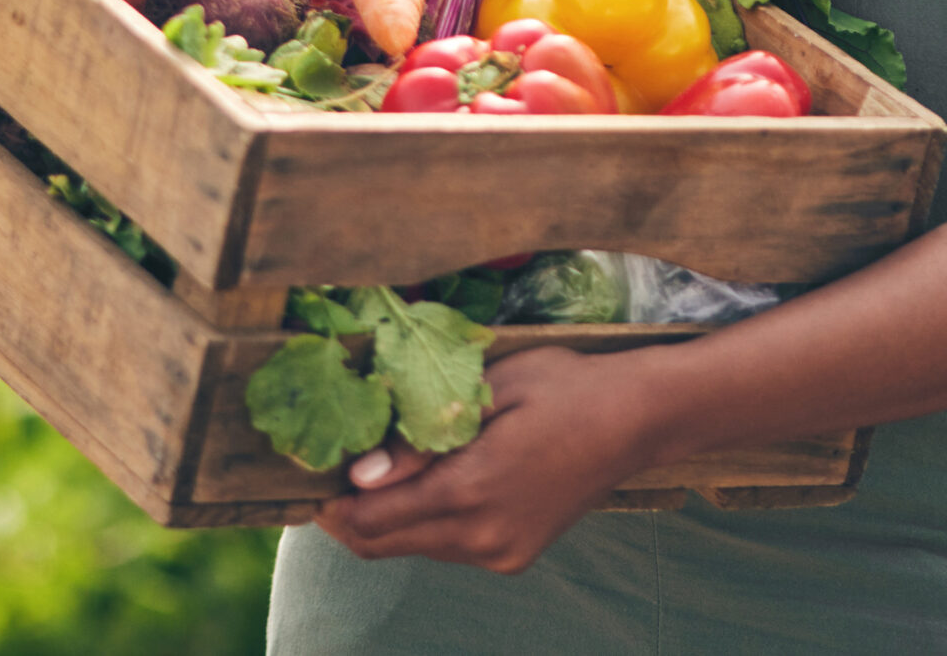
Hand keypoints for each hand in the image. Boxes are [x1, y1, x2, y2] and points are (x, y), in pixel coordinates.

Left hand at [313, 346, 655, 574]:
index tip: (312, 471)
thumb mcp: (487, 391)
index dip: (330, 502)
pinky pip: (446, 548)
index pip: (371, 520)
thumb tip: (359, 474)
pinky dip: (426, 521)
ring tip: (385, 468)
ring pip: (413, 548)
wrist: (633, 421)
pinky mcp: (512, 557)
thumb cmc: (560, 388)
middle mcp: (481, 538)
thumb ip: (418, 439)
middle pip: (383, 544)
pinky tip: (433, 480)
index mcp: (470, 492)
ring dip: (388, 517)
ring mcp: (499, 554)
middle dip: (349, 514)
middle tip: (333, 472)